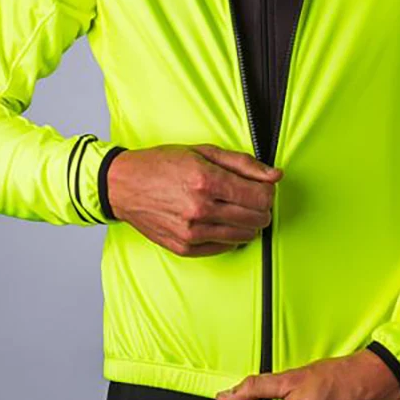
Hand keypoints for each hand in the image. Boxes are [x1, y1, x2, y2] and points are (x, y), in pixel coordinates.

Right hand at [106, 143, 282, 256]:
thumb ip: (244, 163)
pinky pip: (225, 248)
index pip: (260, 196)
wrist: (124, 185)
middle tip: (252, 198)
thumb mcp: (204, 151)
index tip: (264, 187)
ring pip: (244, 236)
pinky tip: (223, 221)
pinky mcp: (185, 248)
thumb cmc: (162, 164)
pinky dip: (232, 236)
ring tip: (238, 209)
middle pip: (256, 218)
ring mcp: (192, 232)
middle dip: (262, 208)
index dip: (269, 192)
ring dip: (250, 224)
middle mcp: (200, 209)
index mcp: (207, 180)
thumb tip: (276, 175)